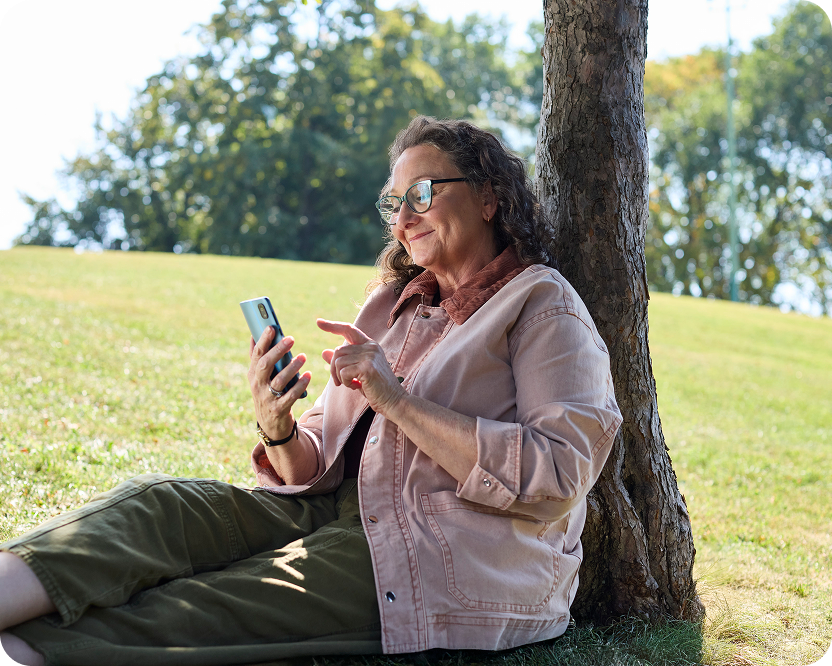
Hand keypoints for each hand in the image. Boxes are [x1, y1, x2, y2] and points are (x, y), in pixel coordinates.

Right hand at [247, 326, 310, 440]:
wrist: (270, 424)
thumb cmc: (267, 394)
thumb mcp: (259, 377)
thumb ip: (257, 358)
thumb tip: (254, 334)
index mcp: (253, 374)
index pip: (256, 354)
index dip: (263, 340)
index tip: (272, 326)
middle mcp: (257, 385)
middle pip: (266, 365)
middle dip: (277, 350)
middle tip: (291, 338)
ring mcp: (267, 398)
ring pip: (279, 380)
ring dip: (292, 367)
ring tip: (303, 357)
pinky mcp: (279, 409)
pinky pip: (290, 396)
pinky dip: (300, 385)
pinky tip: (308, 375)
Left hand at [317, 319, 405, 415]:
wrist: (393, 401)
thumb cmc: (375, 388)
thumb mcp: (356, 373)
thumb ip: (342, 362)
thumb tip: (324, 352)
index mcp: (370, 345)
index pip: (349, 329)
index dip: (333, 326)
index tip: (319, 322)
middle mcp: (370, 347)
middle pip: (338, 351)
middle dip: (334, 368)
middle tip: (340, 382)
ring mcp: (370, 356)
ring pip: (339, 362)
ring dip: (340, 377)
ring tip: (352, 384)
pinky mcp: (367, 367)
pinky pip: (343, 372)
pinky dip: (346, 382)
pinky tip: (356, 386)